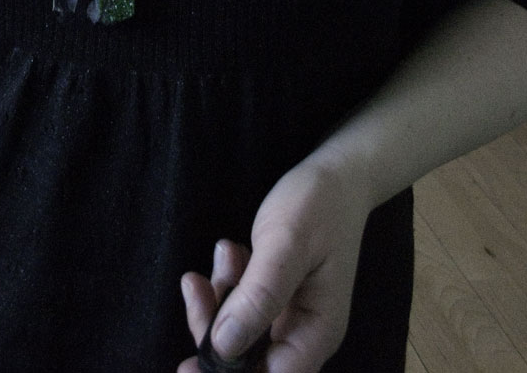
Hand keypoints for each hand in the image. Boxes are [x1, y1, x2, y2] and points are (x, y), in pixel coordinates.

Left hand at [178, 152, 370, 371]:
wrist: (337, 173)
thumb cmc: (318, 205)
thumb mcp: (287, 244)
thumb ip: (259, 295)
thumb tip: (223, 348)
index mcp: (317, 332)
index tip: (190, 362)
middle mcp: (302, 333)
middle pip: (248, 360)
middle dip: (214, 328)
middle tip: (195, 285)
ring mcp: (287, 314)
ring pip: (238, 331)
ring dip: (219, 299)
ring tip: (225, 251)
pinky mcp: (273, 295)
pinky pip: (240, 305)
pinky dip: (227, 283)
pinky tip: (230, 251)